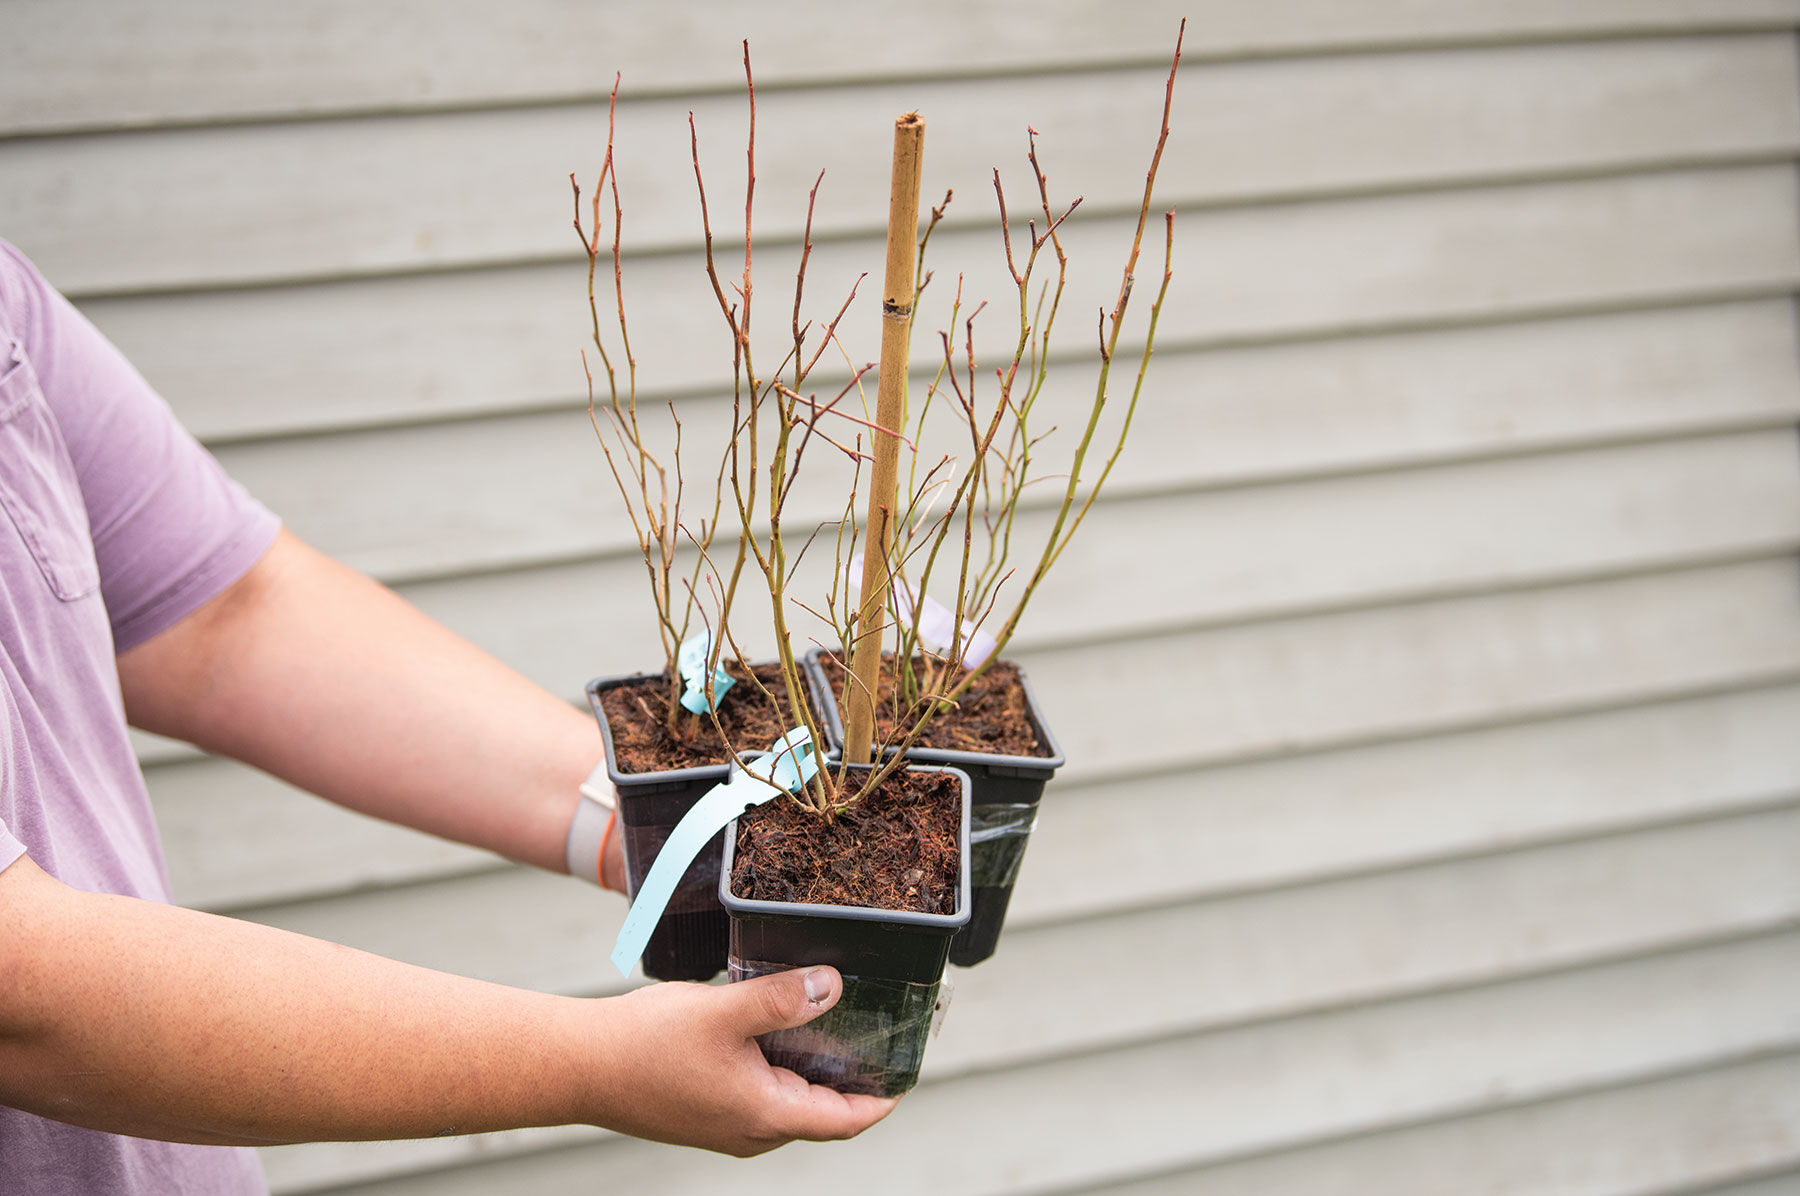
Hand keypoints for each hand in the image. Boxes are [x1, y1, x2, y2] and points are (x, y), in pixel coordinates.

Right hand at [589, 965, 896, 1154]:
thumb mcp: (724, 1012)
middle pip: (821, 1112)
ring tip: (833, 1022)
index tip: (907, 1072)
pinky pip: (761, 1094)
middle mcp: (751, 1131)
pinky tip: (777, 1027)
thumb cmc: (646, 1044)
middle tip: (875, 1033)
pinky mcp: (706, 1111)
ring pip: (790, 1101)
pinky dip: (781, 1066)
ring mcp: (726, 1125)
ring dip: (814, 1069)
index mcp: (765, 1115)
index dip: (882, 1099)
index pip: (845, 1120)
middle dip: (851, 1079)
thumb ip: (782, 999)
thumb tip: (833, 985)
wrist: (579, 1066)